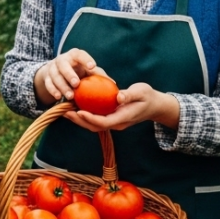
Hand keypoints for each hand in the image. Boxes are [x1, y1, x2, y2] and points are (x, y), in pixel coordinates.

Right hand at [33, 48, 107, 105]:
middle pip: (63, 65)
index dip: (85, 59)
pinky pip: (48, 84)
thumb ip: (98, 75)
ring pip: (55, 76)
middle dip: (69, 74)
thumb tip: (113, 83)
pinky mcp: (46, 77)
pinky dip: (53, 90)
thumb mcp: (88, 70)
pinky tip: (58, 97)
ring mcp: (53, 68)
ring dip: (62, 86)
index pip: (79, 54)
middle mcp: (62, 59)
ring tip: (70, 96)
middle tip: (76, 84)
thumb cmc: (79, 70)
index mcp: (74, 55)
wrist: (58, 71)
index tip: (92, 66)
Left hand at [63, 82, 179, 132]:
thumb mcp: (141, 91)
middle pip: (95, 126)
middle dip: (79, 121)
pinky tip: (76, 107)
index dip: (90, 118)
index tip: (79, 111)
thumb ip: (130, 95)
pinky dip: (85, 116)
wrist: (154, 105)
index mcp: (123, 118)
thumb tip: (118, 97)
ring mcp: (114, 123)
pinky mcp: (111, 119)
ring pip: (94, 125)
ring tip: (65, 111)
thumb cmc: (148, 96)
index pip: (104, 122)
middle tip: (65, 112)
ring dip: (79, 120)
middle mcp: (117, 123)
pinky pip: (96, 120)